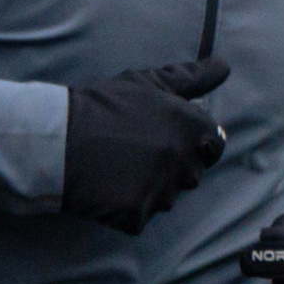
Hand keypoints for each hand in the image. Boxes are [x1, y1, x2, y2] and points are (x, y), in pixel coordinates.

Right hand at [62, 56, 230, 233]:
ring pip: (166, 198)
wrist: (58, 137)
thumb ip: (193, 77)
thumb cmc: (104, 105)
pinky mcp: (137, 215)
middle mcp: (184, 161)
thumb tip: (224, 67)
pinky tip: (106, 186)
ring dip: (149, 188)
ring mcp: (162, 191)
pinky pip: (140, 217)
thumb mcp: (150, 82)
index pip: (214, 145)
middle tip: (135, 150)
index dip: (194, 142)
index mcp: (193, 128)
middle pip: (191, 174)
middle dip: (171, 165)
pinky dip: (125, 208)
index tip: (166, 138)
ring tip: (118, 166)